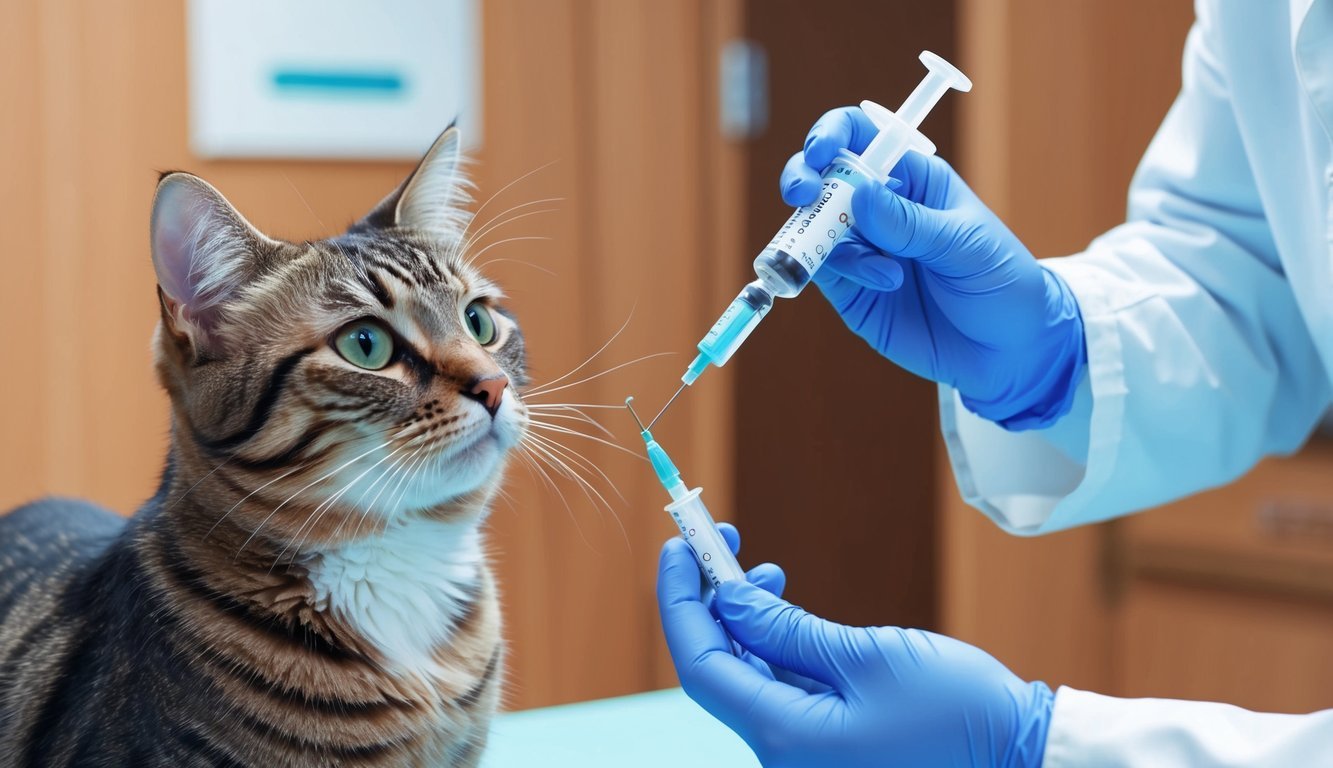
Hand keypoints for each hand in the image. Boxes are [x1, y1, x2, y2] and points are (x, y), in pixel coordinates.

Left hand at [658, 529, 1052, 767]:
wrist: (1019, 754)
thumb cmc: (956, 711)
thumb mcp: (866, 656)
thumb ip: (786, 629)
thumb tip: (728, 598)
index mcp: (785, 738)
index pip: (701, 665)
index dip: (680, 602)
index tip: (675, 547)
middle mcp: (783, 752)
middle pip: (718, 669)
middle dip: (709, 601)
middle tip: (715, 540)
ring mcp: (804, 749)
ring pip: (747, 675)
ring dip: (743, 617)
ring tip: (761, 565)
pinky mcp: (825, 739)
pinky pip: (779, 687)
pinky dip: (773, 642)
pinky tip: (781, 601)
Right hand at [781, 107, 1085, 428]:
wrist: (1009, 350)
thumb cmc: (1001, 282)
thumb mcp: (964, 245)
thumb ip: (909, 222)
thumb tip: (858, 194)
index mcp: (913, 179)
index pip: (861, 138)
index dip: (832, 135)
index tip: (819, 154)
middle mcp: (880, 209)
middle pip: (822, 178)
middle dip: (804, 180)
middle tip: (804, 196)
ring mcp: (862, 249)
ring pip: (816, 227)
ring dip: (832, 241)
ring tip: (887, 274)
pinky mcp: (852, 289)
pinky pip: (824, 270)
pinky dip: (841, 272)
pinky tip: (883, 284)